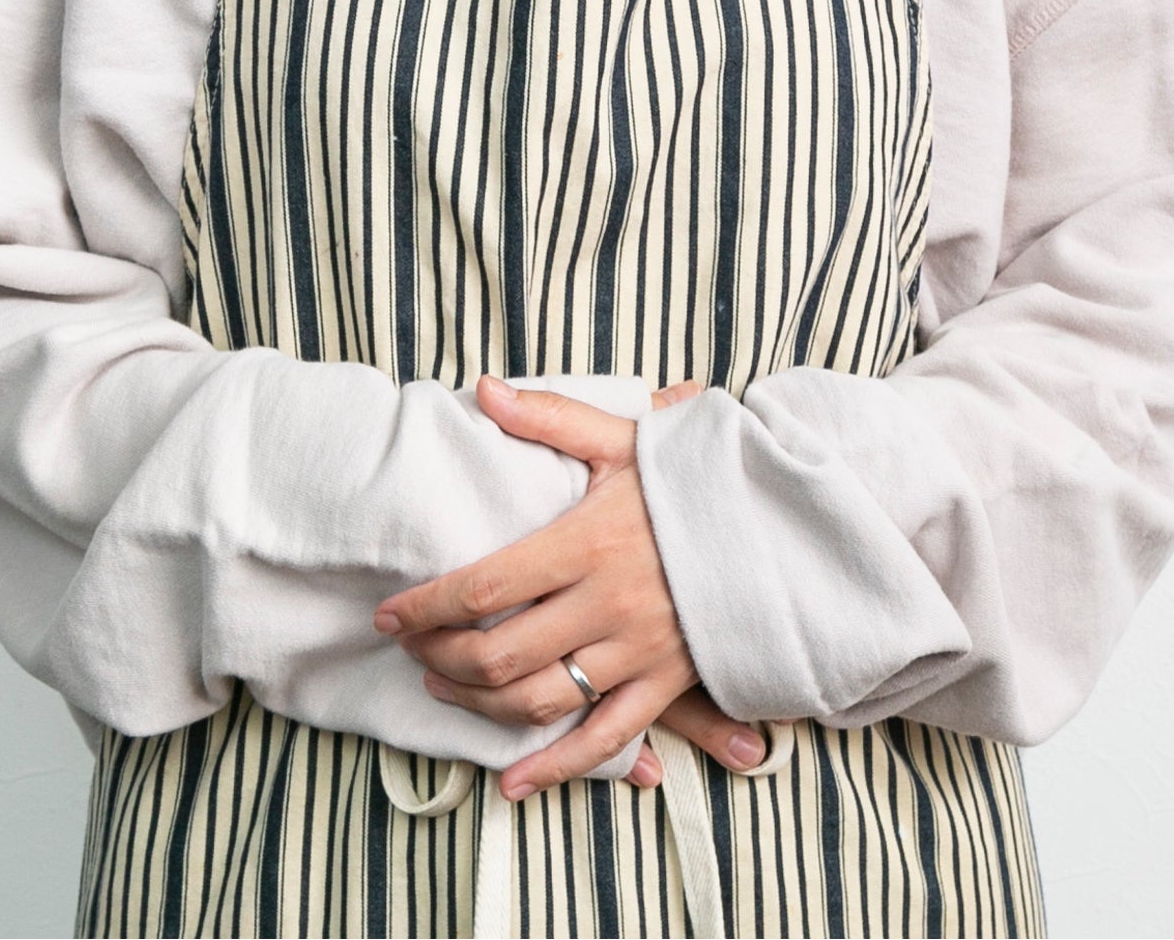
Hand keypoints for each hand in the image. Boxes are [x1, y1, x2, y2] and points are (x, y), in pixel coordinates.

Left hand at [375, 376, 770, 798]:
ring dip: (476, 703)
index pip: (483, 586)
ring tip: (442, 685)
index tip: (389, 614)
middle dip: (438, 656)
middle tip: (410, 648)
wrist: (784, 525)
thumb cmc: (697, 479)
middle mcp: (608, 603)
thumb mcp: (625, 439)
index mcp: (589, 541)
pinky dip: (554, 767)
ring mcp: (637, 651)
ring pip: (537, 699)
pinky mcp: (665, 684)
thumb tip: (482, 389)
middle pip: (498, 652)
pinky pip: (603, 738)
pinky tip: (510, 784)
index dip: (425, 607)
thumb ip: (549, 417)